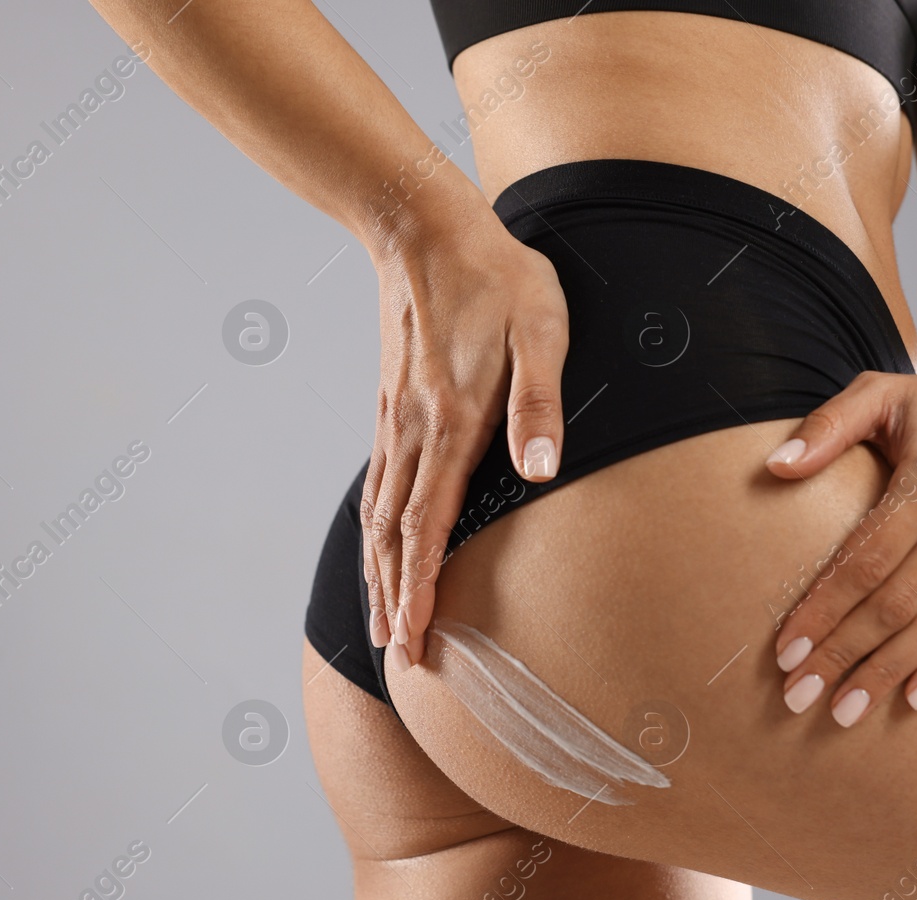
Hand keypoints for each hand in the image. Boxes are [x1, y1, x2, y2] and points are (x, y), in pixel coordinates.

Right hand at [361, 211, 570, 670]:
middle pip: (395, 534)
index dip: (423, 588)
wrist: (425, 229)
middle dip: (396, 598)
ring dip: (379, 572)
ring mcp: (396, 421)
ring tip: (380, 620)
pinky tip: (376, 545)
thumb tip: (543, 474)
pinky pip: (377, 484)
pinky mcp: (392, 407)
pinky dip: (373, 530)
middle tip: (395, 654)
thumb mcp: (540, 330)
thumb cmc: (497, 278)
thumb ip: (540, 404)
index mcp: (451, 423)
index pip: (429, 525)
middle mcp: (414, 432)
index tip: (415, 639)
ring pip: (379, 514)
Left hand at [765, 358, 916, 725]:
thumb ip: (826, 428)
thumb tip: (774, 468)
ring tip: (844, 711)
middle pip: (897, 602)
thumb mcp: (882, 393)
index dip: (822, 609)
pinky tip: (912, 698)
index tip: (785, 651)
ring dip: (889, 673)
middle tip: (799, 697)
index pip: (865, 559)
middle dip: (843, 654)